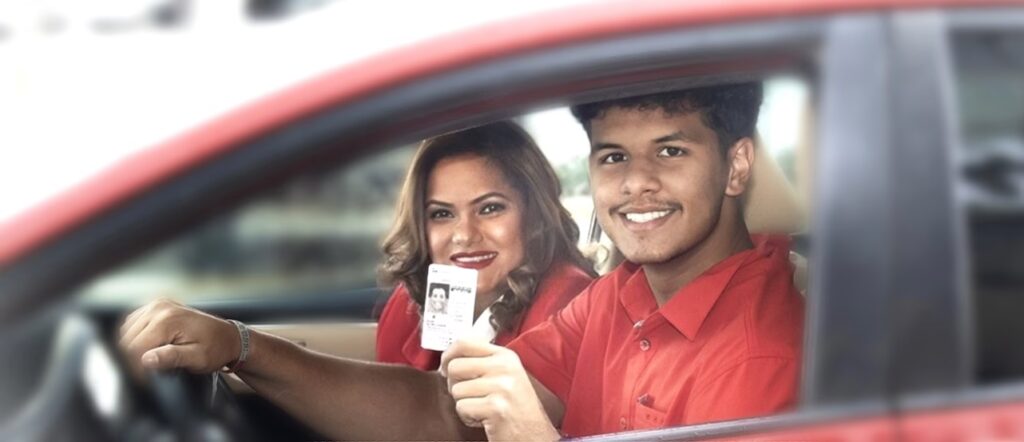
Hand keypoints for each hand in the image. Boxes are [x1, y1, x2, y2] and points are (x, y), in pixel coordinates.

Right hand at [119, 298, 239, 373]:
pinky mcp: (156, 306)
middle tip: (148, 373)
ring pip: (126, 332)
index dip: (135, 367)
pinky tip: (149, 346)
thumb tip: (146, 360)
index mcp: (167, 320)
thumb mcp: (197, 358)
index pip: (134, 348)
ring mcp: (157, 304)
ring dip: (133, 348)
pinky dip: (136, 337)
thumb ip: (171, 358)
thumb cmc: (216, 349)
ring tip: (152, 360)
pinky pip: (133, 324)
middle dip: (133, 359)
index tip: (144, 381)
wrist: (229, 336)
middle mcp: (159, 307)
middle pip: (127, 339)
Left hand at [440, 339, 559, 441]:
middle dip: (454, 384)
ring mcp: (501, 387)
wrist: (534, 435)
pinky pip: (462, 408)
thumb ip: (482, 362)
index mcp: (505, 356)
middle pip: (455, 367)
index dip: (448, 355)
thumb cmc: (516, 407)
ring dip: (464, 404)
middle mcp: (504, 367)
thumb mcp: (505, 375)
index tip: (445, 367)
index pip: (465, 343)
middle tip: (469, 395)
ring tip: (482, 408)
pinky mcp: (495, 408)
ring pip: (456, 389)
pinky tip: (484, 419)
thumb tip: (449, 358)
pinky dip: (468, 417)